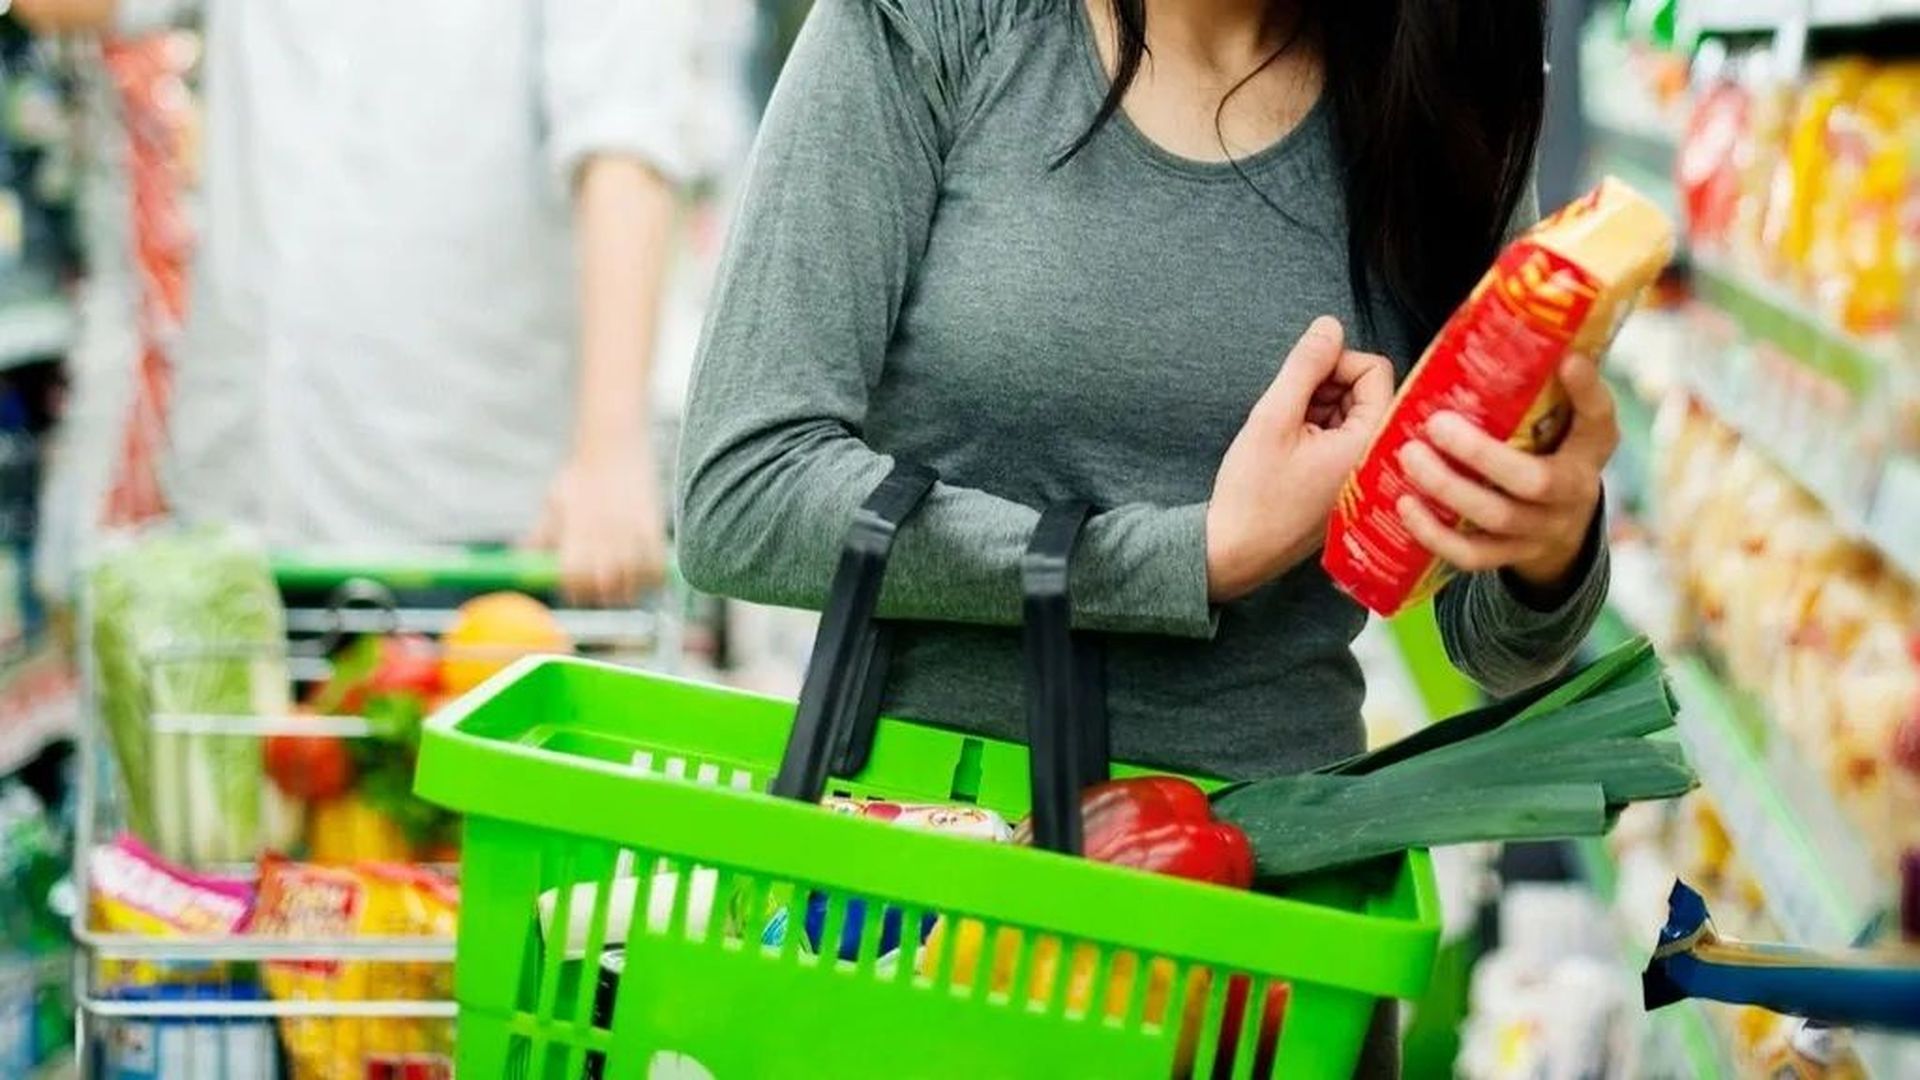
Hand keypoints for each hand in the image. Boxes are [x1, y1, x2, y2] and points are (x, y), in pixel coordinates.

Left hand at [526, 445, 669, 605]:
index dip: (575, 590)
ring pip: (633, 582)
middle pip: (605, 586)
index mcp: (575, 529)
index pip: (574, 577)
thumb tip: (520, 559)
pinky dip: (651, 577)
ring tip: (623, 580)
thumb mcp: (554, 503)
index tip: (576, 590)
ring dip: (627, 588)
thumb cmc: (580, 476)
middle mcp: (603, 533)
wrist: (614, 444)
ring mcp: (630, 531)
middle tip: (601, 587)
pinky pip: (656, 568)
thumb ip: (540, 536)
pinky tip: (643, 570)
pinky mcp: (653, 527)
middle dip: (602, 594)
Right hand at [1207, 316, 1394, 601]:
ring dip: (1318, 409)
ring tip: (1283, 434)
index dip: (1335, 363)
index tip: (1298, 383)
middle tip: (1287, 409)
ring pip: (1352, 413)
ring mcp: (1364, 474)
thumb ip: (1304, 367)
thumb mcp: (1272, 419)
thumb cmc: (1252, 493)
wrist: (1237, 553)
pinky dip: (1316, 432)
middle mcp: (1378, 459)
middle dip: (1325, 387)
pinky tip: (1287, 451)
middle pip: (1367, 390)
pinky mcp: (1348, 484)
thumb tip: (1329, 325)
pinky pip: (1344, 439)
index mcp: (1370, 443)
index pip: (1375, 370)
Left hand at [1394, 352, 1617, 596]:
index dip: (1587, 393)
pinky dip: (1436, 535)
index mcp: (1591, 449)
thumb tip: (1516, 324)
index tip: (1567, 360)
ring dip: (1448, 489)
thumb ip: (1547, 385)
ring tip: (1409, 457)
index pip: (1599, 420)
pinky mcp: (1510, 557)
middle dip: (1481, 455)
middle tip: (1435, 425)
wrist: (1562, 525)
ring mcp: (1541, 531)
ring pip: (1497, 518)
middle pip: (1532, 482)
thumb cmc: (1553, 453)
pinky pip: (1472, 556)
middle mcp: (1573, 493)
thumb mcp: (1565, 421)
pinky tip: (1406, 506)